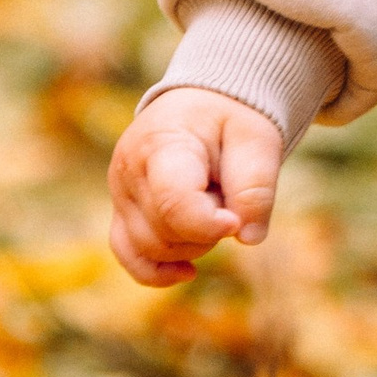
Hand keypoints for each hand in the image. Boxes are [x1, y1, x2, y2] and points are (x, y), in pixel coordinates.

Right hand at [107, 89, 284, 287]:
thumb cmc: (231, 119)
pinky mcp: (122, 212)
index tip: (235, 220)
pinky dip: (157, 271)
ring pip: (151, 249)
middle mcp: (128, 171)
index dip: (209, 225)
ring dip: (193, 244)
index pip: (172, 204)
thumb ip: (256, 186)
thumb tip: (248, 237)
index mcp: (160, 145)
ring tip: (211, 206)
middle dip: (207, 230)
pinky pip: (129, 255)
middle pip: (164, 233)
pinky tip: (188, 272)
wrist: (202, 104)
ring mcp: (120, 194)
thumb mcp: (256, 139)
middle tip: (226, 195)